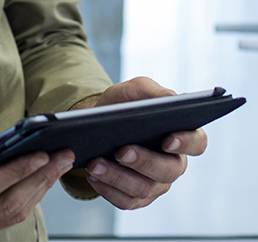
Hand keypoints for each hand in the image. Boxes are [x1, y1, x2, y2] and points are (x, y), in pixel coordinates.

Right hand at [0, 129, 74, 240]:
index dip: (19, 169)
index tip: (43, 152)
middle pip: (9, 205)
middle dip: (40, 179)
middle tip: (65, 155)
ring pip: (10, 214)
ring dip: (37, 190)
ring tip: (58, 164)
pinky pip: (2, 215)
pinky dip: (24, 196)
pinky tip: (35, 177)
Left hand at [84, 77, 207, 209]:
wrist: (98, 123)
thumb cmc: (124, 105)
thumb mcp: (135, 90)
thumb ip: (152, 91)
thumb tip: (170, 98)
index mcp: (181, 135)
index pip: (197, 143)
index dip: (186, 143)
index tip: (167, 139)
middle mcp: (173, 164)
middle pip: (168, 170)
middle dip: (144, 161)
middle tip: (120, 151)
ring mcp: (156, 184)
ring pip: (143, 189)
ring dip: (117, 176)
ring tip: (95, 163)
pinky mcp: (136, 198)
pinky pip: (126, 201)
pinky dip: (107, 189)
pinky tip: (92, 176)